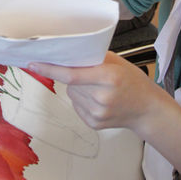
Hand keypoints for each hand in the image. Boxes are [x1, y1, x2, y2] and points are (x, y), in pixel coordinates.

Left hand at [29, 51, 164, 134]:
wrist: (147, 109)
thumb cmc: (133, 81)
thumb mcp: (117, 63)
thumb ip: (93, 59)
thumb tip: (66, 55)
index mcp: (108, 78)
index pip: (71, 75)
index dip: (50, 69)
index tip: (33, 64)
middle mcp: (102, 97)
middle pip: (71, 85)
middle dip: (74, 78)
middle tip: (93, 76)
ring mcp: (97, 113)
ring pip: (72, 95)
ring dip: (79, 90)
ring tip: (99, 89)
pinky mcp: (94, 124)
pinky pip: (77, 107)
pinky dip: (83, 101)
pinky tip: (99, 100)